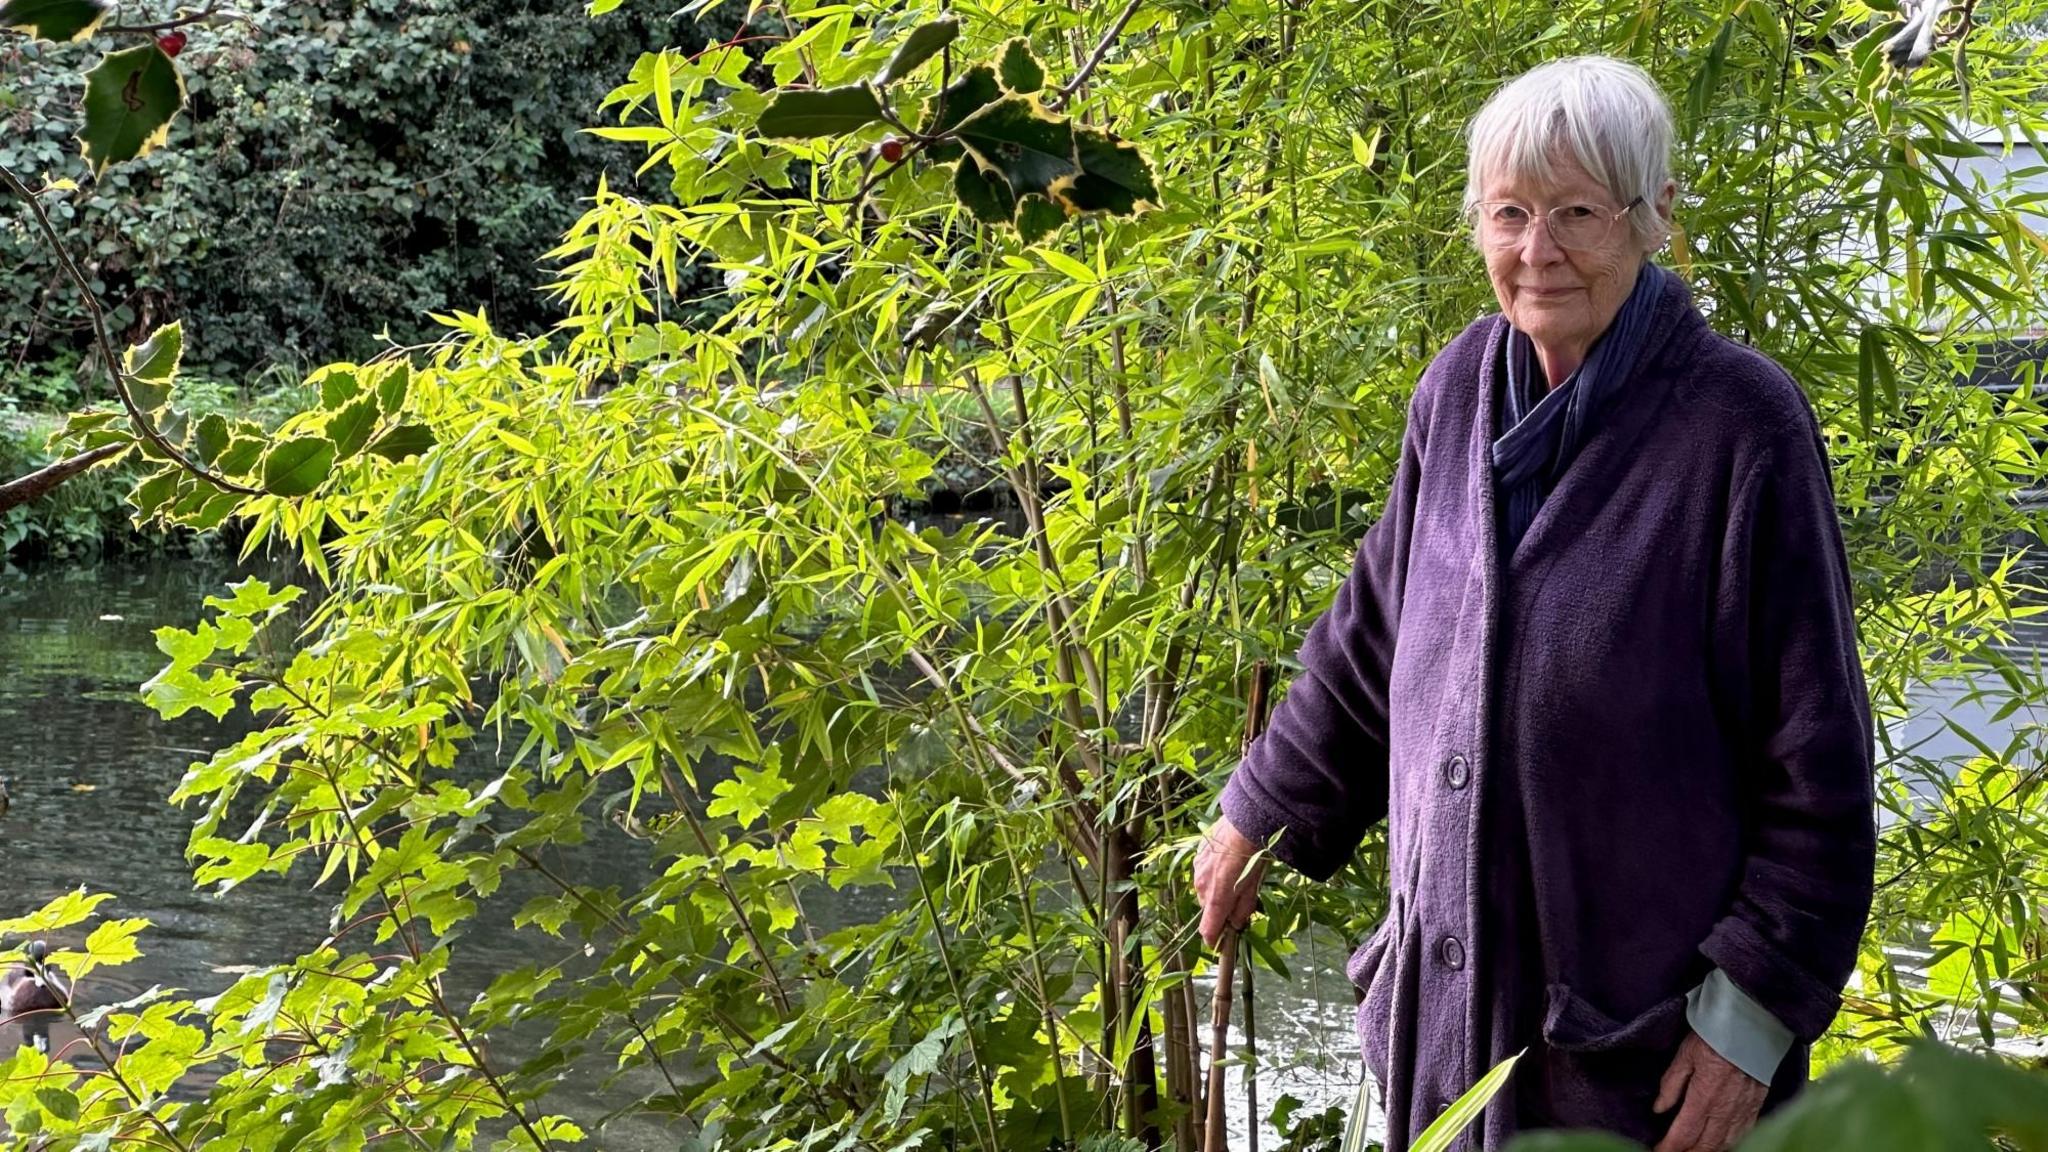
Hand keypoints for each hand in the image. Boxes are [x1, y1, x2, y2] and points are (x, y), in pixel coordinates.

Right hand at [1193, 816, 1266, 947]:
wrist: (1244, 822)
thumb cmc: (1254, 856)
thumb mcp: (1254, 886)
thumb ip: (1243, 908)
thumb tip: (1235, 924)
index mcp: (1216, 898)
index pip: (1208, 929)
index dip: (1214, 940)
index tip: (1220, 945)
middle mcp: (1202, 886)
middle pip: (1208, 908)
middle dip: (1220, 911)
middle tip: (1238, 903)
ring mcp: (1197, 869)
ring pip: (1204, 889)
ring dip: (1215, 891)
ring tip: (1234, 879)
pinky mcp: (1198, 855)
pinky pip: (1202, 872)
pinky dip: (1212, 874)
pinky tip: (1226, 864)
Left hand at [1652, 1031, 1767, 1151]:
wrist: (1751, 1026)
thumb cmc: (1714, 1036)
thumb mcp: (1684, 1055)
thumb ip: (1671, 1084)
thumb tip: (1659, 1109)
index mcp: (1703, 1098)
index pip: (1683, 1135)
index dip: (1669, 1148)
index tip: (1658, 1151)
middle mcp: (1725, 1110)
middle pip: (1704, 1146)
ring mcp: (1743, 1111)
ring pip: (1724, 1144)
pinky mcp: (1755, 1106)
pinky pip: (1742, 1135)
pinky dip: (1729, 1144)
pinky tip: (1720, 1145)